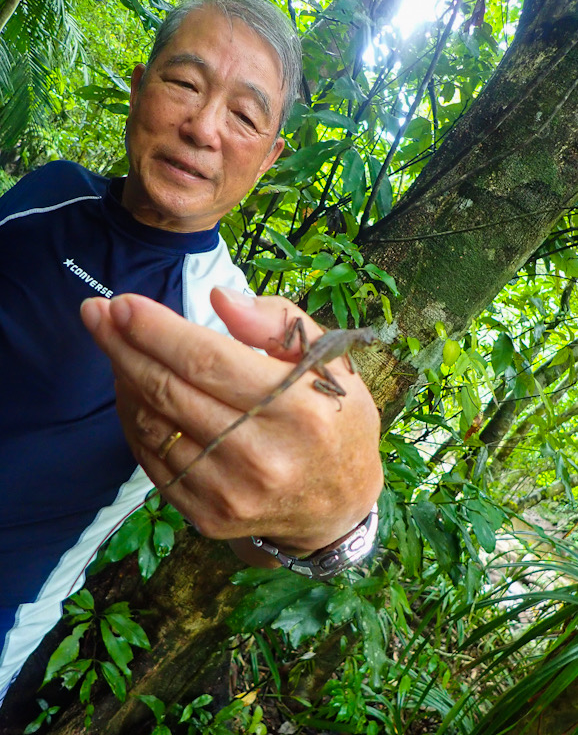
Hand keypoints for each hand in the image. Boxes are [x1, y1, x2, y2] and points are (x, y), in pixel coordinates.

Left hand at [81, 289, 382, 564]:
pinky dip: (133, 420)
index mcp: (298, 408)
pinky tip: (132, 390)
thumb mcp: (330, 359)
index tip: (121, 304)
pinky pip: (152, 461)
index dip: (156, 330)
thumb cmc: (334, 418)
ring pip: (152, 425)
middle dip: (122, 345)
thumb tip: (219, 298)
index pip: (207, 361)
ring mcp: (232, 493)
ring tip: (116, 347)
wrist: (339, 505)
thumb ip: (277, 322)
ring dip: (124, 379)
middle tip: (95, 313)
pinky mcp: (209, 516)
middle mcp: (263, 456)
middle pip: (169, 390)